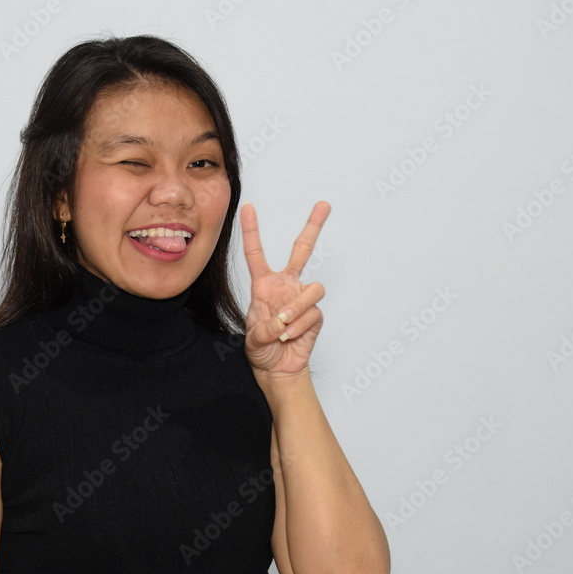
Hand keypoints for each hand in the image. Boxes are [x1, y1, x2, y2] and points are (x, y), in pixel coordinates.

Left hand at [239, 200, 330, 379]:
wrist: (277, 368)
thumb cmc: (261, 349)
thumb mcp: (252, 339)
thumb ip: (262, 330)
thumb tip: (281, 321)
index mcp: (264, 285)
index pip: (257, 253)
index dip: (252, 230)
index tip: (249, 207)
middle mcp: (286, 286)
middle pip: (302, 250)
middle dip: (313, 227)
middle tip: (324, 205)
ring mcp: (302, 298)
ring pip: (313, 288)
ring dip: (297, 309)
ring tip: (283, 326)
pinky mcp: (315, 314)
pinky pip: (313, 313)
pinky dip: (299, 327)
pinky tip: (289, 336)